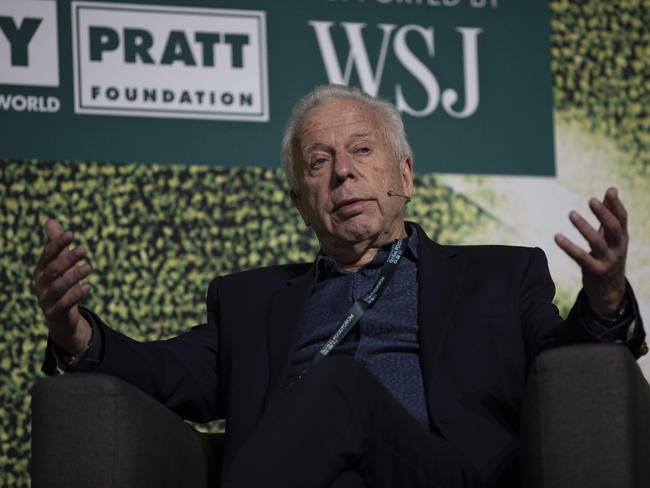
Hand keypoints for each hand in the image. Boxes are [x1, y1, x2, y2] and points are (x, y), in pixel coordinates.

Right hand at [33, 218, 92, 354]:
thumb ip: (57, 244)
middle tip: (84, 249)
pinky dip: (76, 295)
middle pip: (53, 269)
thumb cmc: (61, 283)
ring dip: (74, 276)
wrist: (60, 316)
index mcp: (41, 269)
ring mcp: (46, 299)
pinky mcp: (54, 313)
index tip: (72, 233)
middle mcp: (41, 283)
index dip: (58, 243)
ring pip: (59, 287)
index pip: (48, 254)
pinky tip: (89, 287)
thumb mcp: (60, 264)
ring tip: (89, 267)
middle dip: (68, 259)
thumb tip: (50, 220)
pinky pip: (64, 304)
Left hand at [554, 187, 627, 316]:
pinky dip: (568, 247)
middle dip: (604, 214)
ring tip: (571, 213)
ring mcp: (607, 261)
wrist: (610, 292)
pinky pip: (581, 257)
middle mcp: (618, 249)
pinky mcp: (595, 271)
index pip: (622, 219)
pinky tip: (557, 236)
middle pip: (614, 229)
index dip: (617, 205)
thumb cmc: (609, 257)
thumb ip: (610, 215)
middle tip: (592, 200)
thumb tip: (612, 189)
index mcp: (622, 239)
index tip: (610, 191)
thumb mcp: (612, 238)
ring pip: (597, 242)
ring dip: (584, 227)